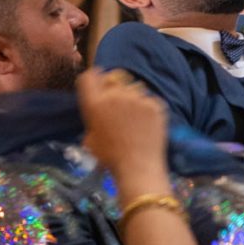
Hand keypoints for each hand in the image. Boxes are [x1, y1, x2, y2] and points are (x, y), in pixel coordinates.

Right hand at [77, 69, 168, 189]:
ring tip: (135, 120)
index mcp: (95, 104)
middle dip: (115, 91)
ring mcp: (136, 98)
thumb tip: (99, 112)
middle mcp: (114, 95)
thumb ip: (93, 119)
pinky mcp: (154, 104)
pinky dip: (148, 109)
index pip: (89, 77)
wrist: (138, 167)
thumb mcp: (90, 139)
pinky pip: (149, 100)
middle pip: (113, 81)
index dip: (93, 78)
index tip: (98, 83)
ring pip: (133, 89)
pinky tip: (146, 125)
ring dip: (132, 99)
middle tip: (120, 110)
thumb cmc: (111, 157)